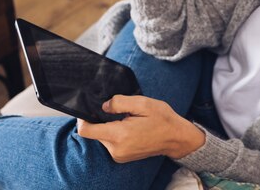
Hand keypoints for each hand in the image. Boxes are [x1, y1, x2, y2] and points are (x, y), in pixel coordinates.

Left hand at [76, 95, 205, 162]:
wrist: (176, 138)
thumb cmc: (162, 118)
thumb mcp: (143, 103)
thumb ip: (119, 102)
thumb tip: (103, 105)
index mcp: (120, 135)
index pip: (86, 130)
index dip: (83, 117)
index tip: (91, 108)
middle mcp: (116, 149)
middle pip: (94, 132)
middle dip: (103, 120)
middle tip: (121, 112)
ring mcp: (119, 155)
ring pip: (102, 137)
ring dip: (110, 127)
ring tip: (128, 120)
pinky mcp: (121, 157)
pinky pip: (110, 143)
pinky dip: (115, 134)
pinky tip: (130, 128)